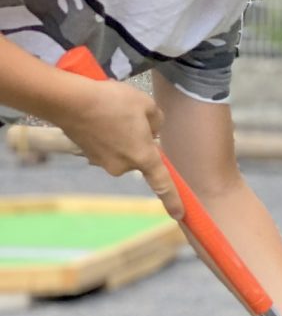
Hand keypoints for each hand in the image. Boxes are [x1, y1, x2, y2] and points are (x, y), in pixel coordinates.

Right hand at [55, 77, 183, 219]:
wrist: (68, 100)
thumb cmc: (111, 102)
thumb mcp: (146, 104)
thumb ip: (156, 120)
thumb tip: (152, 130)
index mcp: (143, 157)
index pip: (162, 184)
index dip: (172, 199)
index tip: (179, 215)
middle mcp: (123, 166)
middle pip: (139, 156)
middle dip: (139, 139)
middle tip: (131, 115)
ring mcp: (103, 162)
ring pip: (121, 149)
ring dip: (121, 135)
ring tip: (111, 112)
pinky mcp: (87, 154)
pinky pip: (106, 145)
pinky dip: (105, 133)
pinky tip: (98, 115)